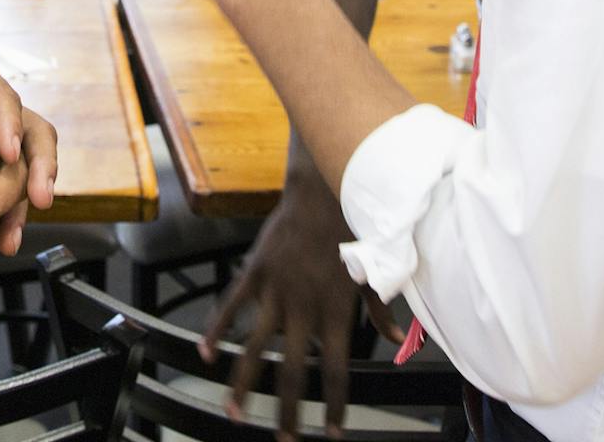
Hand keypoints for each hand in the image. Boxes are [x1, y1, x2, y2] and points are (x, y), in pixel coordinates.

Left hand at [0, 43, 58, 253]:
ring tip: (11, 237)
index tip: (9, 152)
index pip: (4, 98)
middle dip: (40, 166)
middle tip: (38, 196)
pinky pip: (8, 190)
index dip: (9, 123)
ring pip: (26, 169)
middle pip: (34, 134)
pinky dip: (5, 216)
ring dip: (23, 202)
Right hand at [203, 175, 397, 437]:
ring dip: (243, 384)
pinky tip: (206, 355)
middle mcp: (303, 309)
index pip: (336, 373)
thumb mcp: (373, 274)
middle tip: (283, 440)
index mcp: (335, 313)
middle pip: (292, 372)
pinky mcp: (255, 271)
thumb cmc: (354, 229)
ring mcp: (275, 291)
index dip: (334, 406)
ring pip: (255, 348)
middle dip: (286, 411)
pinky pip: (231, 306)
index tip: (330, 433)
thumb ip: (382, 311)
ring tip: (234, 412)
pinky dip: (217, 330)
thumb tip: (397, 342)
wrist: (324, 187)